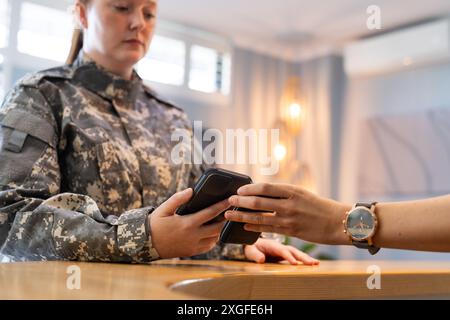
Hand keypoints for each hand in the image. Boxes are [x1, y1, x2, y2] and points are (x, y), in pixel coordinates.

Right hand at [150, 188, 228, 258]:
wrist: (146, 244)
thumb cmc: (155, 224)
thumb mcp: (164, 209)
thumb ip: (178, 199)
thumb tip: (191, 190)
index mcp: (187, 223)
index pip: (211, 213)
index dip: (222, 206)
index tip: (230, 200)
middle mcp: (193, 236)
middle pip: (217, 227)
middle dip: (225, 219)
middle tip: (230, 211)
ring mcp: (193, 245)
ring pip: (214, 238)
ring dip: (220, 229)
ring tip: (222, 220)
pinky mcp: (191, 252)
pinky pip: (208, 247)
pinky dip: (213, 239)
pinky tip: (212, 233)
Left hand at [224, 183, 350, 244]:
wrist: (338, 222)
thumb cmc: (320, 207)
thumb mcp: (302, 194)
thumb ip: (284, 194)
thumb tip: (262, 193)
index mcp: (292, 190)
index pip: (265, 187)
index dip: (250, 188)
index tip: (239, 190)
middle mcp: (289, 203)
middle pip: (259, 201)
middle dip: (241, 201)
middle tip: (229, 201)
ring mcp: (289, 218)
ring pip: (260, 216)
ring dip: (242, 215)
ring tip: (229, 215)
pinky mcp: (291, 230)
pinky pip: (268, 228)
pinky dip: (254, 226)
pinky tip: (245, 225)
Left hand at [244, 238, 318, 264]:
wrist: (253, 244)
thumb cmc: (251, 247)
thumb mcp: (250, 250)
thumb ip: (255, 255)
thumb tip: (262, 259)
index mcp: (273, 245)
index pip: (283, 251)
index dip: (289, 257)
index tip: (295, 263)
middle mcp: (280, 247)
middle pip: (294, 251)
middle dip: (303, 257)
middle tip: (313, 263)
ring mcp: (284, 250)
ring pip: (297, 253)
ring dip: (306, 258)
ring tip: (316, 263)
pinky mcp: (286, 254)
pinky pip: (296, 256)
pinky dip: (304, 259)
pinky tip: (312, 263)